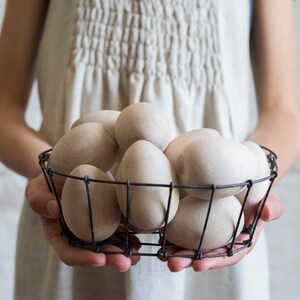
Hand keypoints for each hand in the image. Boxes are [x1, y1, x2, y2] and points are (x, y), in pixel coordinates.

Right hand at [25, 173, 139, 270]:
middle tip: (125, 262)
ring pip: (108, 243)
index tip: (99, 259)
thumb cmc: (46, 182)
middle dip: (110, 258)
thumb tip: (54, 210)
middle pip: (93, 251)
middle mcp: (77, 234)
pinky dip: (128, 234)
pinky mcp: (105, 216)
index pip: (69, 252)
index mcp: (59, 234)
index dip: (83, 258)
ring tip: (136, 253)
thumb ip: (39, 201)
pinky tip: (138, 238)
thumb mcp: (36, 190)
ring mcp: (92, 226)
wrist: (64, 171)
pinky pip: (117, 228)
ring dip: (123, 250)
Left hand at [161, 193, 282, 271]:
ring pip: (191, 244)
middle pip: (205, 253)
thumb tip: (266, 213)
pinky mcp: (195, 219)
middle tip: (173, 264)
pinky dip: (172, 235)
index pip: (228, 254)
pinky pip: (183, 229)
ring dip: (176, 252)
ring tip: (162, 256)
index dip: (214, 261)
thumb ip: (272, 207)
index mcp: (240, 239)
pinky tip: (160, 237)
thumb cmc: (256, 192)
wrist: (240, 180)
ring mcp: (207, 230)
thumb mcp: (268, 198)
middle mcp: (221, 238)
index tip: (199, 264)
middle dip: (189, 260)